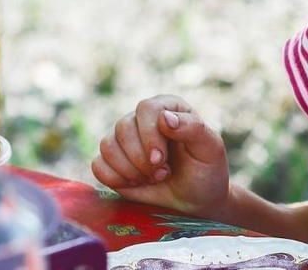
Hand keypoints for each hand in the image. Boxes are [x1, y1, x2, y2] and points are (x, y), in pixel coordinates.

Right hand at [91, 94, 229, 219]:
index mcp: (169, 107)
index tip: (160, 159)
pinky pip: (98, 165)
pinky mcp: (112, 161)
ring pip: (108, 146)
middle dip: (141, 158)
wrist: (196, 200)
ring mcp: (125, 139)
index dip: (150, 135)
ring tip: (154, 178)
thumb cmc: (206, 171)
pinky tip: (137, 183)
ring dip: (130, 170)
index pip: (147, 108)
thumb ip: (193, 128)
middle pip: (123, 127)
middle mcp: (143, 119)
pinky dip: (116, 179)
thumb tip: (164, 117)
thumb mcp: (210, 149)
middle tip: (162, 173)